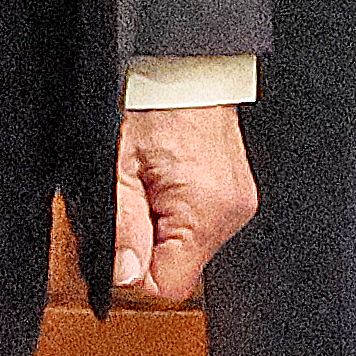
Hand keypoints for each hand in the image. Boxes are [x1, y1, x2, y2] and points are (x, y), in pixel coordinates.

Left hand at [109, 105, 257, 306]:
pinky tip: (167, 186)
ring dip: (162, 231)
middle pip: (178, 270)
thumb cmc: (151, 105)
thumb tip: (124, 276)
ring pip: (188, 250)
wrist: (183, 70)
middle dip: (147, 247)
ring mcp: (238, 205)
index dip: (133, 271)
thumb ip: (121, 228)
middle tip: (134, 201)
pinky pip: (200, 227)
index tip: (121, 238)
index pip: (167, 286)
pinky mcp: (237, 197)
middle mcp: (231, 212)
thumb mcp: (117, 168)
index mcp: (205, 210)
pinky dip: (178, 216)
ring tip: (150, 188)